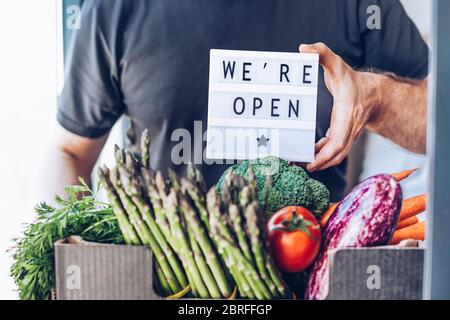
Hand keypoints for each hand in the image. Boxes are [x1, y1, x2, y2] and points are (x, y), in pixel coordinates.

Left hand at [299, 43, 380, 171]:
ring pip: (335, 155)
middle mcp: (349, 128)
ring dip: (319, 162)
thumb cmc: (354, 81)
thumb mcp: (338, 64)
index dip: (327, 153)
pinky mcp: (343, 137)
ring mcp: (347, 134)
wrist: (374, 94)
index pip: (340, 139)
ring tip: (299, 164)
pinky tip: (307, 155)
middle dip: (320, 164)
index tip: (313, 162)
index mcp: (348, 113)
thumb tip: (304, 48)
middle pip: (337, 153)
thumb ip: (322, 53)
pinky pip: (332, 150)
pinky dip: (320, 155)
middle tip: (300, 167)